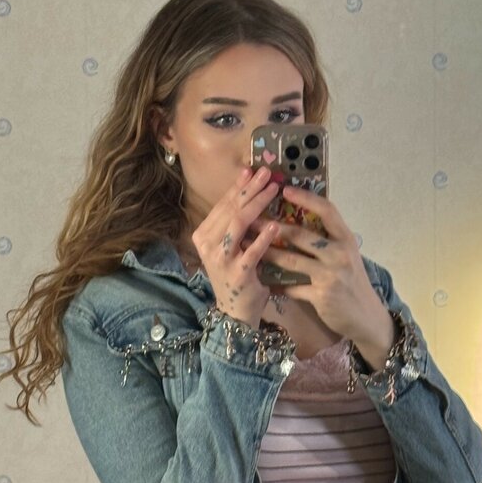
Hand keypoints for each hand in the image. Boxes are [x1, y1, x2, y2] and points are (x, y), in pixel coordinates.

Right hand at [191, 167, 281, 328]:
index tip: (252, 169)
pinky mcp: (237, 274)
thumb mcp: (232, 246)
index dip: (238, 186)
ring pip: (238, 224)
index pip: (223, 205)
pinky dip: (264, 237)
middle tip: (267, 173)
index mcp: (204, 235)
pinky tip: (277, 225)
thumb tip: (251, 189)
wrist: (236, 313)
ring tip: (274, 190)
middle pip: (231, 210)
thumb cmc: (238, 276)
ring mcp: (220, 260)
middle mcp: (208, 245)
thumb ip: (237, 223)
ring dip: (257, 205)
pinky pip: (251, 251)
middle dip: (250, 189)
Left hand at [257, 185, 396, 369]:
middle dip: (272, 227)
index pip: (327, 210)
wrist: (365, 316)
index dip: (306, 198)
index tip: (285, 188)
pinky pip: (292, 287)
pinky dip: (276, 285)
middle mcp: (340, 253)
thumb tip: (299, 222)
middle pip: (302, 234)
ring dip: (268, 253)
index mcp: (346, 239)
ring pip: (292, 260)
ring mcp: (331, 275)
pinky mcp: (322, 296)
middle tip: (251, 219)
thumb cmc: (352, 282)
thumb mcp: (345, 256)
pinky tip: (262, 281)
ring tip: (248, 247)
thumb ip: (327, 240)